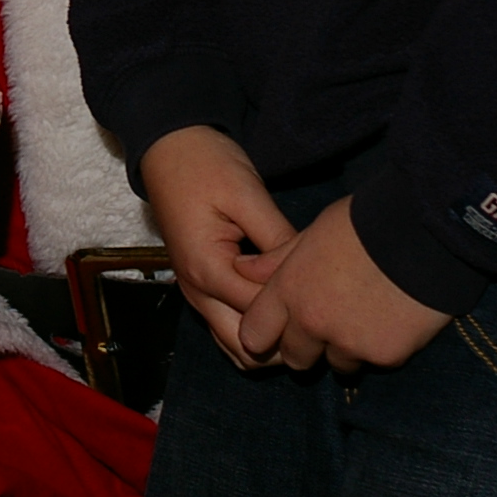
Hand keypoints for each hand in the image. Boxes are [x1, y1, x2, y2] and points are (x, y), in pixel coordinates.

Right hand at [139, 126, 298, 368]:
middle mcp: (197, 293)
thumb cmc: (206, 164)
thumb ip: (276, 239)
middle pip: (246, 349)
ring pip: (235, 347)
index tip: (328, 298)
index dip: (296, 313)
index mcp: (208, 271)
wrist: (168, 146)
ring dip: (268, 340)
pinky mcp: (200, 287)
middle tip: (320, 315)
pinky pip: (228, 326)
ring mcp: (196, 294)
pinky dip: (253, 329)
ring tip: (302, 313)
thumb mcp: (248, 194)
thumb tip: (309, 273)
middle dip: (284, 342)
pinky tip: (280, 307)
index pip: (261, 317)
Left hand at [235, 196, 450, 373]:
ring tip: (368, 314)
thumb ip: (276, 261)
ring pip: (338, 364)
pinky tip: (395, 317)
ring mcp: (350, 343)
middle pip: (296, 358)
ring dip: (347, 349)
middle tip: (331, 321)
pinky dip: (382, 347)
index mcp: (289, 291)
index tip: (278, 328)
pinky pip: (376, 361)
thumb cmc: (363, 222)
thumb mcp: (312, 232)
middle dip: (308, 346)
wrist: (423, 230)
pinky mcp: (386, 355)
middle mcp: (313, 323)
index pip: (255, 335)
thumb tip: (242, 270)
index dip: (264, 333)